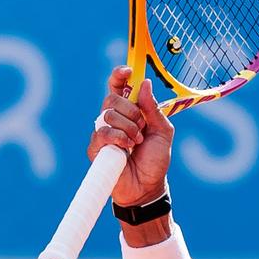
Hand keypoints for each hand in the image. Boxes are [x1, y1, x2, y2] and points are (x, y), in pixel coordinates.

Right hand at [89, 66, 172, 206]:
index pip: (118, 87)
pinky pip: (103, 132)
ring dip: (129, 128)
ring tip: (137, 143)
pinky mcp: (96, 147)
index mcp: (129, 112)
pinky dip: (119, 138)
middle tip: (142, 127)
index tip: (128, 71)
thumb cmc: (154, 160)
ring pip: (108, 114)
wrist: (148, 187)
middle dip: (131, 110)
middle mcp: (114, 119)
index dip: (119, 76)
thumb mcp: (162, 132)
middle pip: (111, 98)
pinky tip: (127, 149)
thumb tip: (145, 83)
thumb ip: (153, 109)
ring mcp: (103, 132)